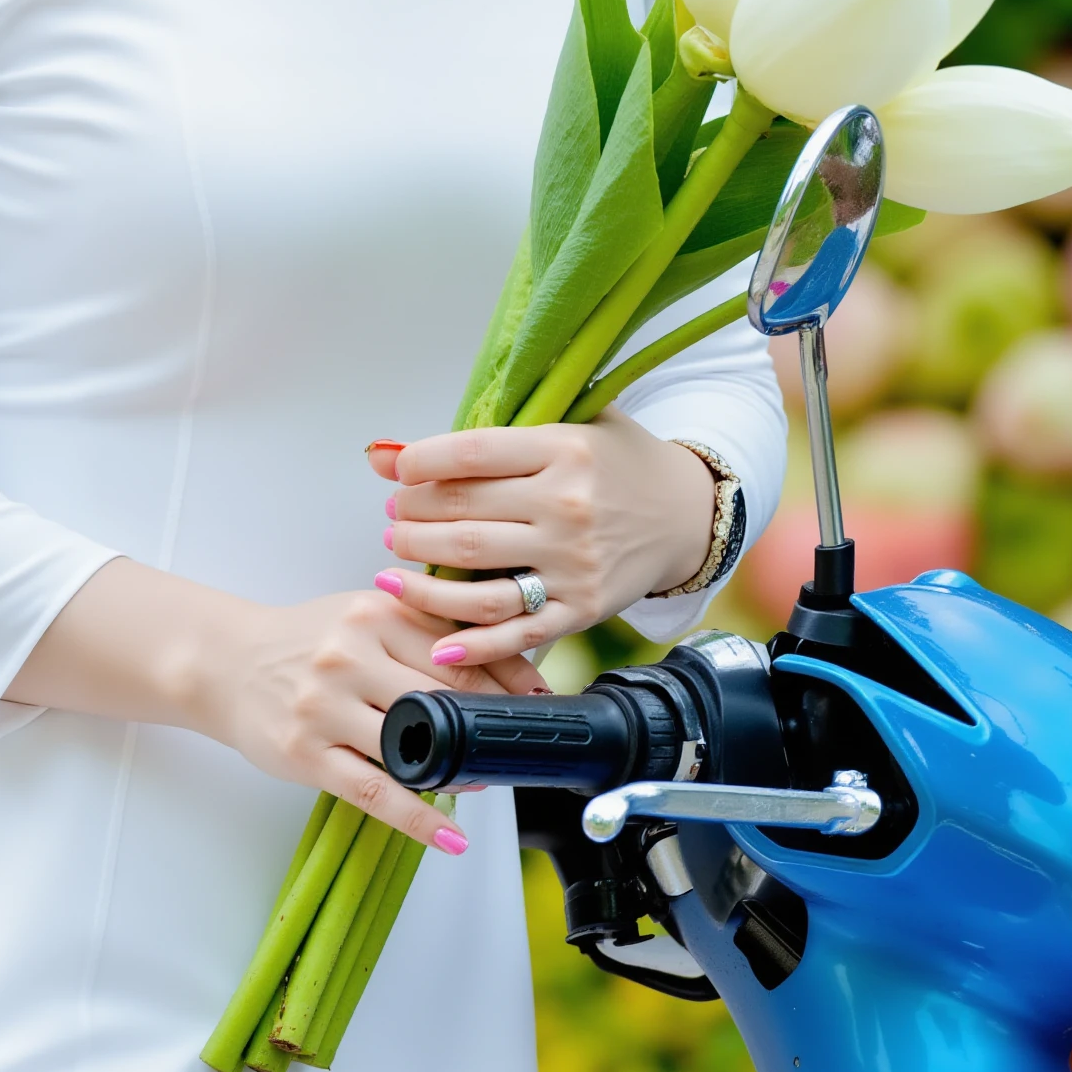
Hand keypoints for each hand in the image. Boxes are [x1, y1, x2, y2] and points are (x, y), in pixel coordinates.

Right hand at [195, 579, 548, 849]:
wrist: (224, 662)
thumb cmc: (302, 641)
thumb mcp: (361, 614)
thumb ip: (421, 626)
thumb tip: (497, 655)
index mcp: (374, 616)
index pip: (458, 652)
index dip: (507, 682)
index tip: (541, 702)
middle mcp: (349, 656)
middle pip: (444, 698)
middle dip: (491, 726)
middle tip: (522, 745)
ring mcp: (325, 707)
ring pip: (413, 746)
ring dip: (461, 771)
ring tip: (488, 782)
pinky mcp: (306, 752)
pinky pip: (376, 792)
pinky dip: (419, 819)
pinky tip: (451, 838)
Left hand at [371, 418, 714, 671]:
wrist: (687, 514)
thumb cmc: (616, 463)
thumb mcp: (567, 425)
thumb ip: (484, 432)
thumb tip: (384, 454)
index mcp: (563, 449)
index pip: (468, 454)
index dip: (417, 465)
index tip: (395, 472)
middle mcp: (567, 507)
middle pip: (462, 516)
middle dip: (410, 518)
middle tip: (394, 517)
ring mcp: (574, 564)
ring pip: (476, 577)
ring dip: (422, 576)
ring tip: (394, 565)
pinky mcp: (582, 609)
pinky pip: (516, 632)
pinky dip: (472, 646)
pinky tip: (437, 645)